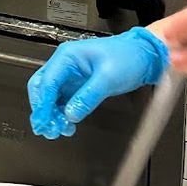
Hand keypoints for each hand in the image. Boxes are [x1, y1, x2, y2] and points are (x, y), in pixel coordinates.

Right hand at [27, 27, 169, 139]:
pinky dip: (62, 113)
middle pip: (42, 88)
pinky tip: (67, 124)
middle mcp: (65, 65)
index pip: (47, 82)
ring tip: (58, 130)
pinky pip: (63, 100)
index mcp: (67, 57)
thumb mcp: (108, 78)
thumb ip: (87, 96)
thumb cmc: (127, 56)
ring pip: (51, 96)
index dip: (43, 104)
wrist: (144, 55)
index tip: (43, 121)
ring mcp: (71, 75)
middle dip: (42, 109)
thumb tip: (71, 114)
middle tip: (46, 128)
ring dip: (51, 113)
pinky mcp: (78, 85)